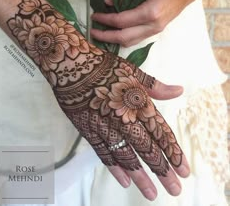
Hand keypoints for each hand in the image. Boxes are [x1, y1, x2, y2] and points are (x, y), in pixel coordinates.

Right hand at [7, 0, 189, 200]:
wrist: (71, 64)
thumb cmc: (103, 66)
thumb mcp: (132, 71)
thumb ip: (155, 86)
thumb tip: (179, 91)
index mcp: (138, 103)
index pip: (160, 133)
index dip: (173, 152)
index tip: (184, 171)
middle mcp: (124, 118)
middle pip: (147, 149)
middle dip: (162, 170)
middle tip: (174, 189)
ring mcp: (104, 126)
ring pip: (126, 156)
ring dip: (141, 176)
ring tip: (152, 194)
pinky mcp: (87, 130)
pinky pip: (103, 152)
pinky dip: (114, 168)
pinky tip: (124, 180)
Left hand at [91, 0, 205, 46]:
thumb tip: (107, 1)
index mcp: (150, 12)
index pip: (121, 21)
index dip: (105, 20)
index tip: (94, 17)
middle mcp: (152, 26)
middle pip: (123, 37)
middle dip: (106, 36)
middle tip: (93, 32)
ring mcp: (154, 32)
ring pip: (129, 42)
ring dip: (113, 40)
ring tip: (102, 34)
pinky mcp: (154, 33)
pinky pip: (135, 40)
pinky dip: (123, 39)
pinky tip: (115, 34)